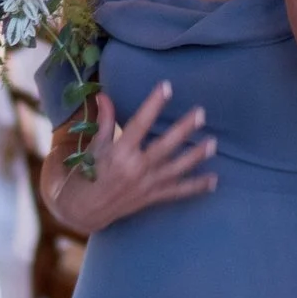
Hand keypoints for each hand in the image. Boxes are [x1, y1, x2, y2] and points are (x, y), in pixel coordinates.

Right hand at [46, 80, 217, 233]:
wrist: (82, 211)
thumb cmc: (84, 174)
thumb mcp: (93, 146)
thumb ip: (104, 121)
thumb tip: (104, 94)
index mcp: (119, 153)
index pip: (139, 123)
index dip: (153, 104)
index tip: (166, 86)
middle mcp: (135, 169)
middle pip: (165, 146)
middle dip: (184, 129)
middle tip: (201, 113)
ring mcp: (146, 185)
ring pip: (177, 168)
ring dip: (196, 156)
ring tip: (213, 143)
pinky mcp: (152, 198)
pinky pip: (177, 192)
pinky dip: (196, 187)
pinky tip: (214, 180)